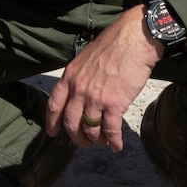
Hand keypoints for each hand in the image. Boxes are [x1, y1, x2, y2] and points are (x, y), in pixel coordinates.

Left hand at [45, 5, 162, 151]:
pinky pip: (111, 130)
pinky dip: (114, 141)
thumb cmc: (115, 44)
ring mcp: (95, 98)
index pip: (54, 105)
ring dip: (97, 139)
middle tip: (85, 142)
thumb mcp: (86, 58)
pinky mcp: (114, 104)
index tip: (53, 133)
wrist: (134, 39)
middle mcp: (79, 89)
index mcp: (70, 76)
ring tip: (103, 142)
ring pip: (91, 129)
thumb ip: (80, 76)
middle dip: (77, 137)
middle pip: (71, 123)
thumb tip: (82, 91)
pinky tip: (117, 146)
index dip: (52, 122)